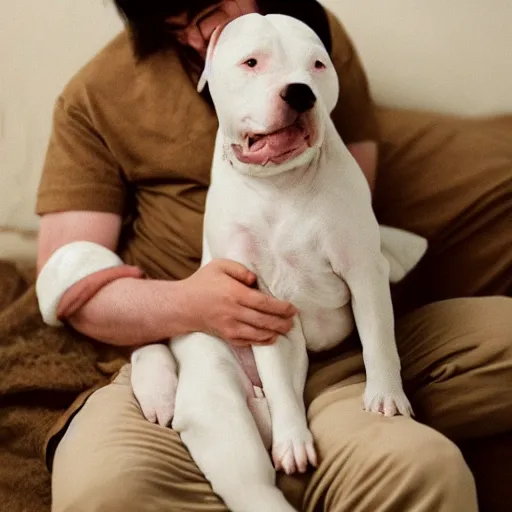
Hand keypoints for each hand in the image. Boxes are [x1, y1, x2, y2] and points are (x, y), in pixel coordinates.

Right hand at [177, 259, 295, 346]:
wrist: (183, 305)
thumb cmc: (203, 282)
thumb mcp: (220, 265)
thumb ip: (240, 269)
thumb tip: (255, 280)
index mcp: (234, 293)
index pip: (263, 302)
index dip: (280, 307)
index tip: (292, 308)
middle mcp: (233, 311)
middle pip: (263, 320)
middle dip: (282, 322)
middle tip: (293, 321)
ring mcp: (229, 326)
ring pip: (257, 333)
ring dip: (275, 332)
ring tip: (286, 329)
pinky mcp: (226, 336)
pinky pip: (247, 341)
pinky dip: (261, 340)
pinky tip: (270, 337)